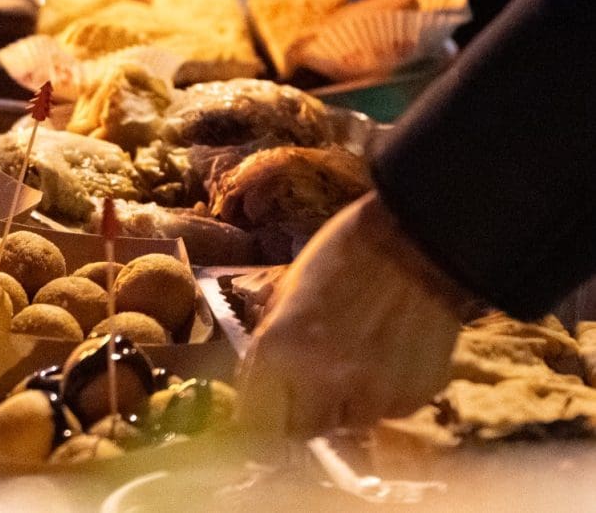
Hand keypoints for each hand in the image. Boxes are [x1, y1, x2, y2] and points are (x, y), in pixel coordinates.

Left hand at [237, 192, 463, 436]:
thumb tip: (257, 382)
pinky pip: (387, 410)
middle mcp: (320, 381)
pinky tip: (388, 355)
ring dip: (345, 403)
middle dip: (301, 412)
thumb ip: (270, 344)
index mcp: (277, 349)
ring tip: (356, 359)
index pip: (253, 419)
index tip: (263, 411)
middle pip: (300, 430)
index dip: (258, 416)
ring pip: (347, 423)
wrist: (417, 239)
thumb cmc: (344, 254)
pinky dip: (383, 393)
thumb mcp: (286, 292)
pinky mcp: (412, 396)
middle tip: (310, 387)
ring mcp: (370, 393)